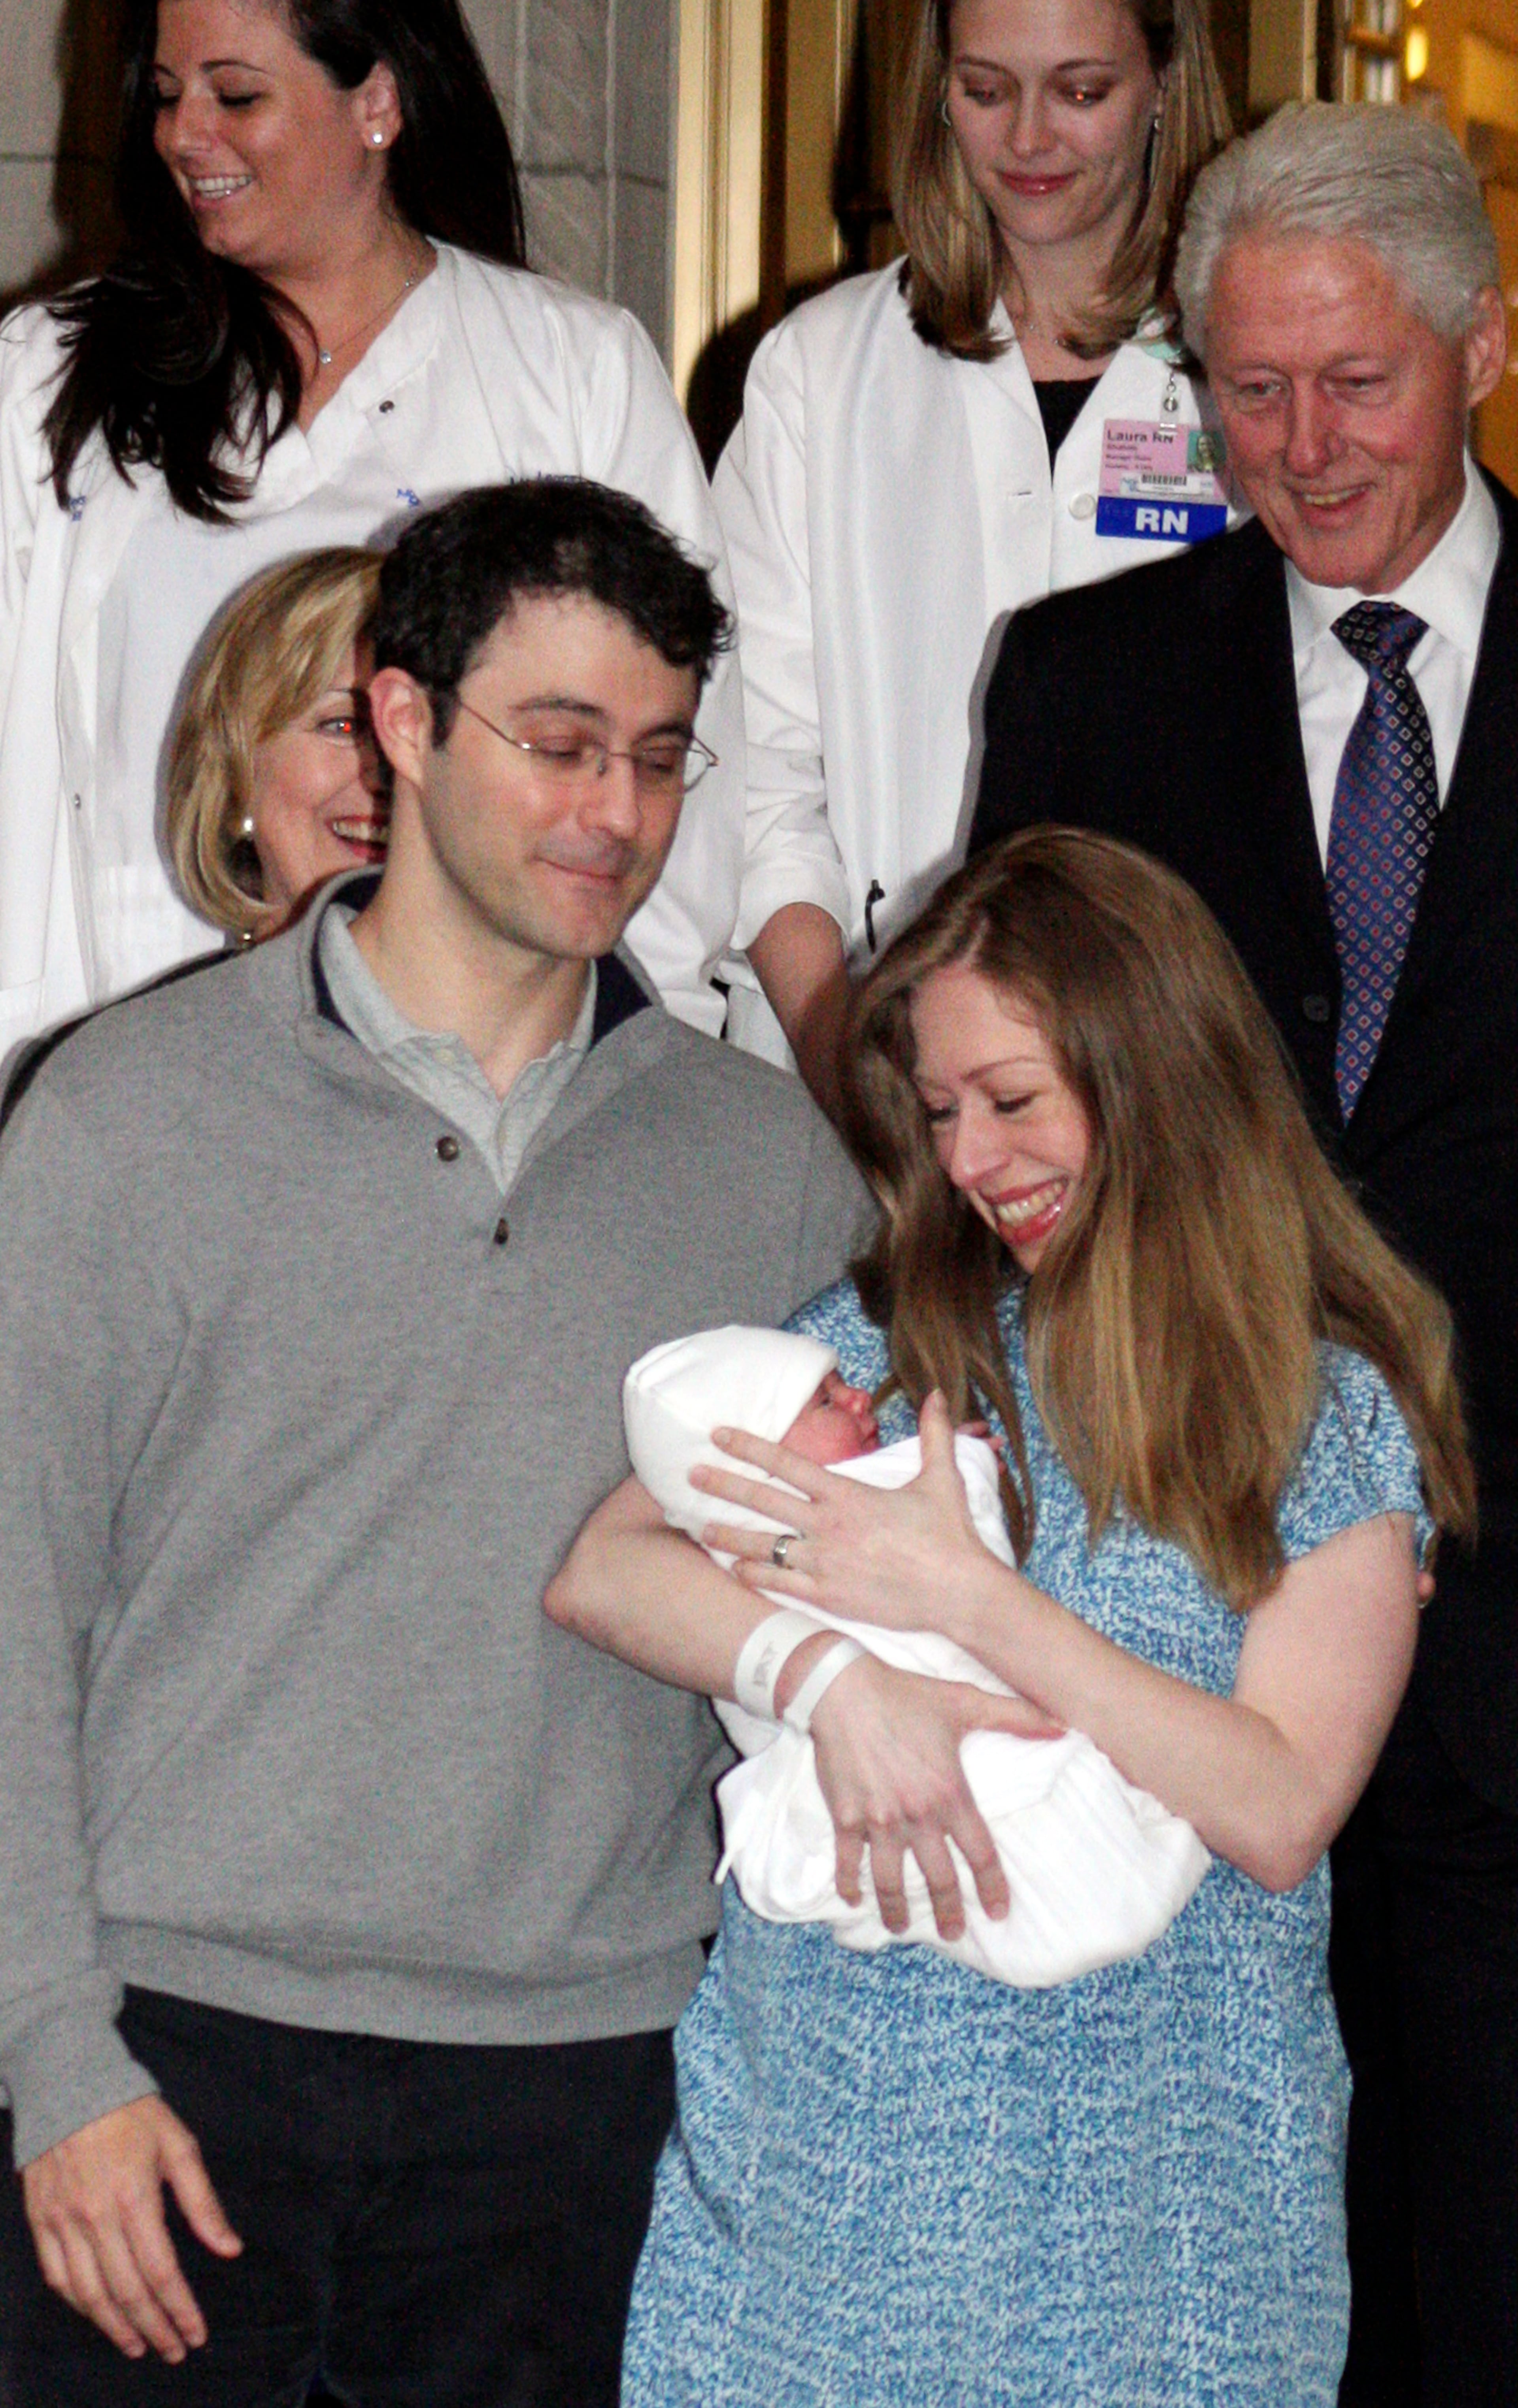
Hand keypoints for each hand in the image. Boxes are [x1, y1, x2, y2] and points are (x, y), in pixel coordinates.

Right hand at [23, 2097, 242, 2362]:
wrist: (70, 2085)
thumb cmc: (132, 2113)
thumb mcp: (179, 2147)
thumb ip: (203, 2203)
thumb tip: (230, 2248)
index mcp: (135, 2198)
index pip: (161, 2272)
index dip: (180, 2309)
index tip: (196, 2333)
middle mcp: (96, 2217)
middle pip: (127, 2291)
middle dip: (154, 2327)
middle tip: (173, 2349)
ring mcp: (63, 2222)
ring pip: (89, 2293)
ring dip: (115, 2327)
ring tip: (139, 2345)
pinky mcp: (40, 2221)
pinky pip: (57, 2277)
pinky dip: (79, 2304)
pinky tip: (97, 2315)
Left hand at [696, 1390, 1002, 1637]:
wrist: (959, 1591)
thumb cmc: (949, 1536)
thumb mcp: (942, 1478)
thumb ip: (934, 1435)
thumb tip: (938, 1394)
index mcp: (847, 1495)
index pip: (786, 1464)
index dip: (749, 1448)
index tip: (719, 1436)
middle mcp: (828, 1527)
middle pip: (762, 1501)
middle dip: (723, 1486)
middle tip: (690, 1476)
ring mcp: (825, 1563)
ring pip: (763, 1546)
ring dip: (728, 1536)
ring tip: (699, 1529)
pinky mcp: (829, 1597)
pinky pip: (781, 1585)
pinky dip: (755, 1576)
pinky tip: (734, 1570)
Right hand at [808, 1652, 1061, 1939]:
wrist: (843, 1689)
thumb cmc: (906, 1694)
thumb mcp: (964, 1701)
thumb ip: (1015, 1716)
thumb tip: (1062, 1724)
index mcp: (949, 1793)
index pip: (979, 1853)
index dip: (991, 1887)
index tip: (998, 1912)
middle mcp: (916, 1815)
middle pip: (937, 1878)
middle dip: (948, 1913)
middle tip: (954, 1934)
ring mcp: (879, 1820)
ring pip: (890, 1881)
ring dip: (897, 1910)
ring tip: (901, 1928)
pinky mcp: (845, 1817)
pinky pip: (847, 1861)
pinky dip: (849, 1884)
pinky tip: (853, 1899)